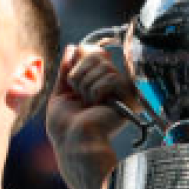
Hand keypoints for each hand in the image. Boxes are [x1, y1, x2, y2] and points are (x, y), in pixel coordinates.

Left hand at [46, 44, 137, 188]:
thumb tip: (74, 47)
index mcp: (95, 83)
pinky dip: (97, 91)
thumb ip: (67, 70)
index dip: (80, 57)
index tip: (72, 78)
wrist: (73, 141)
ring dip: (86, 85)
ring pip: (103, 65)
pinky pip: (111, 77)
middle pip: (97, 54)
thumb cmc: (66, 125)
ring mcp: (120, 89)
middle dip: (79, 74)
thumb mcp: (61, 92)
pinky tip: (98, 106)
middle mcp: (111, 84)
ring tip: (88, 104)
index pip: (92, 52)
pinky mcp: (127, 96)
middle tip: (79, 97)